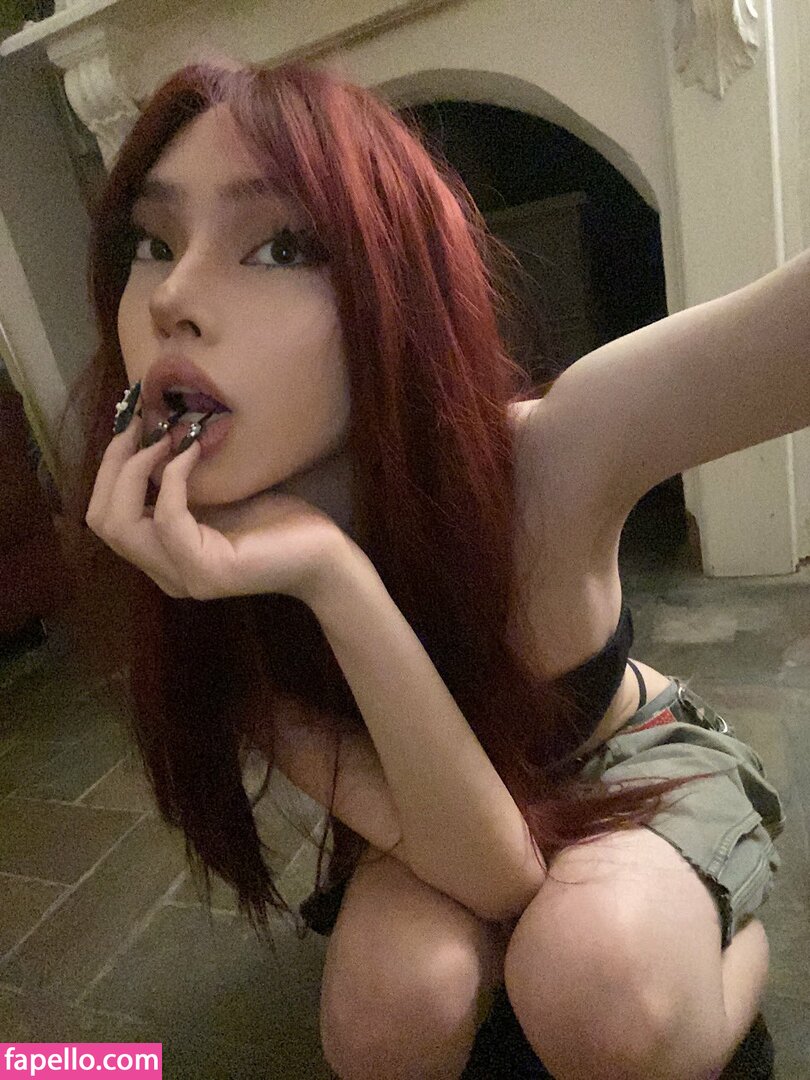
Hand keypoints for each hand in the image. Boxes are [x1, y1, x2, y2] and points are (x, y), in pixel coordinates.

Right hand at [85, 414, 348, 602]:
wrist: (323, 553)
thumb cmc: (278, 521)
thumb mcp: (217, 492)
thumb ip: (180, 478)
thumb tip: (152, 428)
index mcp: (162, 556)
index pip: (106, 515)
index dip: (110, 466)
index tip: (134, 424)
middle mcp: (165, 573)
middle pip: (101, 520)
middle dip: (114, 465)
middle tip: (141, 426)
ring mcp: (182, 577)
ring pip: (120, 524)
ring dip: (136, 470)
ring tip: (166, 437)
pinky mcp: (205, 571)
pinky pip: (167, 518)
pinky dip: (173, 478)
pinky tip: (190, 453)